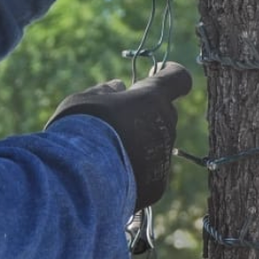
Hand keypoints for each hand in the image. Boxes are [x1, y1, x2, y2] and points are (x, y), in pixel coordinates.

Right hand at [48, 63, 192, 211]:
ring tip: (107, 153)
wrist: (81, 178)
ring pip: (157, 143)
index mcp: (152, 97)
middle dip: (148, 113)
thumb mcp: (87, 99)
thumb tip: (119, 88)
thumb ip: (106, 91)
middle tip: (119, 120)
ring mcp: (164, 157)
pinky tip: (110, 175)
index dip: (171, 73)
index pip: (178, 78)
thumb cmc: (82, 129)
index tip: (160, 73)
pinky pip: (150, 172)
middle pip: (165, 112)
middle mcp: (165, 125)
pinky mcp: (157, 185)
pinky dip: (135, 171)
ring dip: (139, 143)